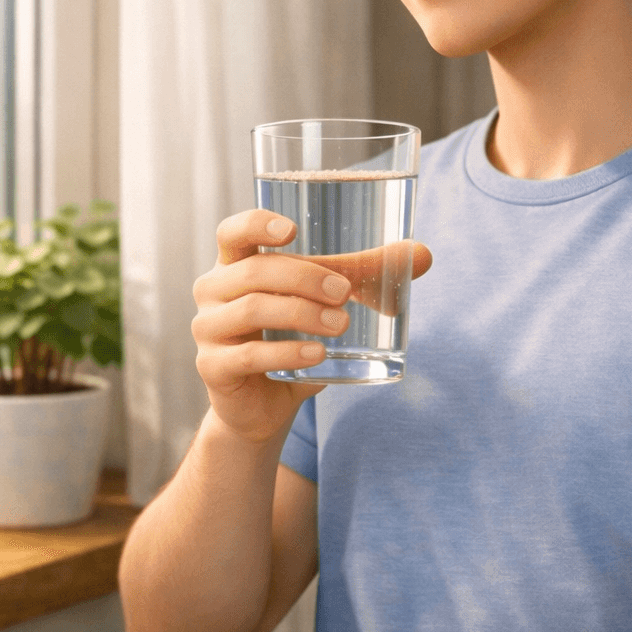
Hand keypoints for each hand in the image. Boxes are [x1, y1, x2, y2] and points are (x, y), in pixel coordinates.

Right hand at [191, 210, 431, 444]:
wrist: (264, 406)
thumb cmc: (292, 338)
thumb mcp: (324, 302)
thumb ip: (365, 275)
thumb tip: (423, 254)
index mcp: (235, 264)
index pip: (232, 233)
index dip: (256, 225)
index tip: (293, 231)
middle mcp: (214, 291)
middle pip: (254, 272)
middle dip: (304, 278)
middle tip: (345, 292)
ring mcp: (207, 329)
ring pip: (252, 310)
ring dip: (301, 314)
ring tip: (341, 324)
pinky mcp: (212, 367)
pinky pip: (249, 356)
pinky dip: (288, 353)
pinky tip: (318, 355)